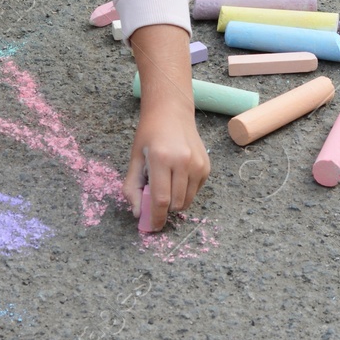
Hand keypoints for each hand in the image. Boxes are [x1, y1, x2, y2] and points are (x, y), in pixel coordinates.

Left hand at [123, 23, 209, 230]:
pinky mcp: (207, 166)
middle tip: (154, 201)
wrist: (172, 112)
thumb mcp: (135, 158)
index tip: (151, 227)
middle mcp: (183, 161)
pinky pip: (195, 191)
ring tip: (165, 185)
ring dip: (175, 203)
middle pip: (175, 203)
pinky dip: (185, 192)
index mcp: (161, 158)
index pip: (161, 199)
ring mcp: (198, 164)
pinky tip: (177, 177)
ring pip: (187, 201)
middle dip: (164, 210)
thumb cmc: (149, 134)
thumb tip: (138, 213)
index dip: (156, 218)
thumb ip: (132, 187)